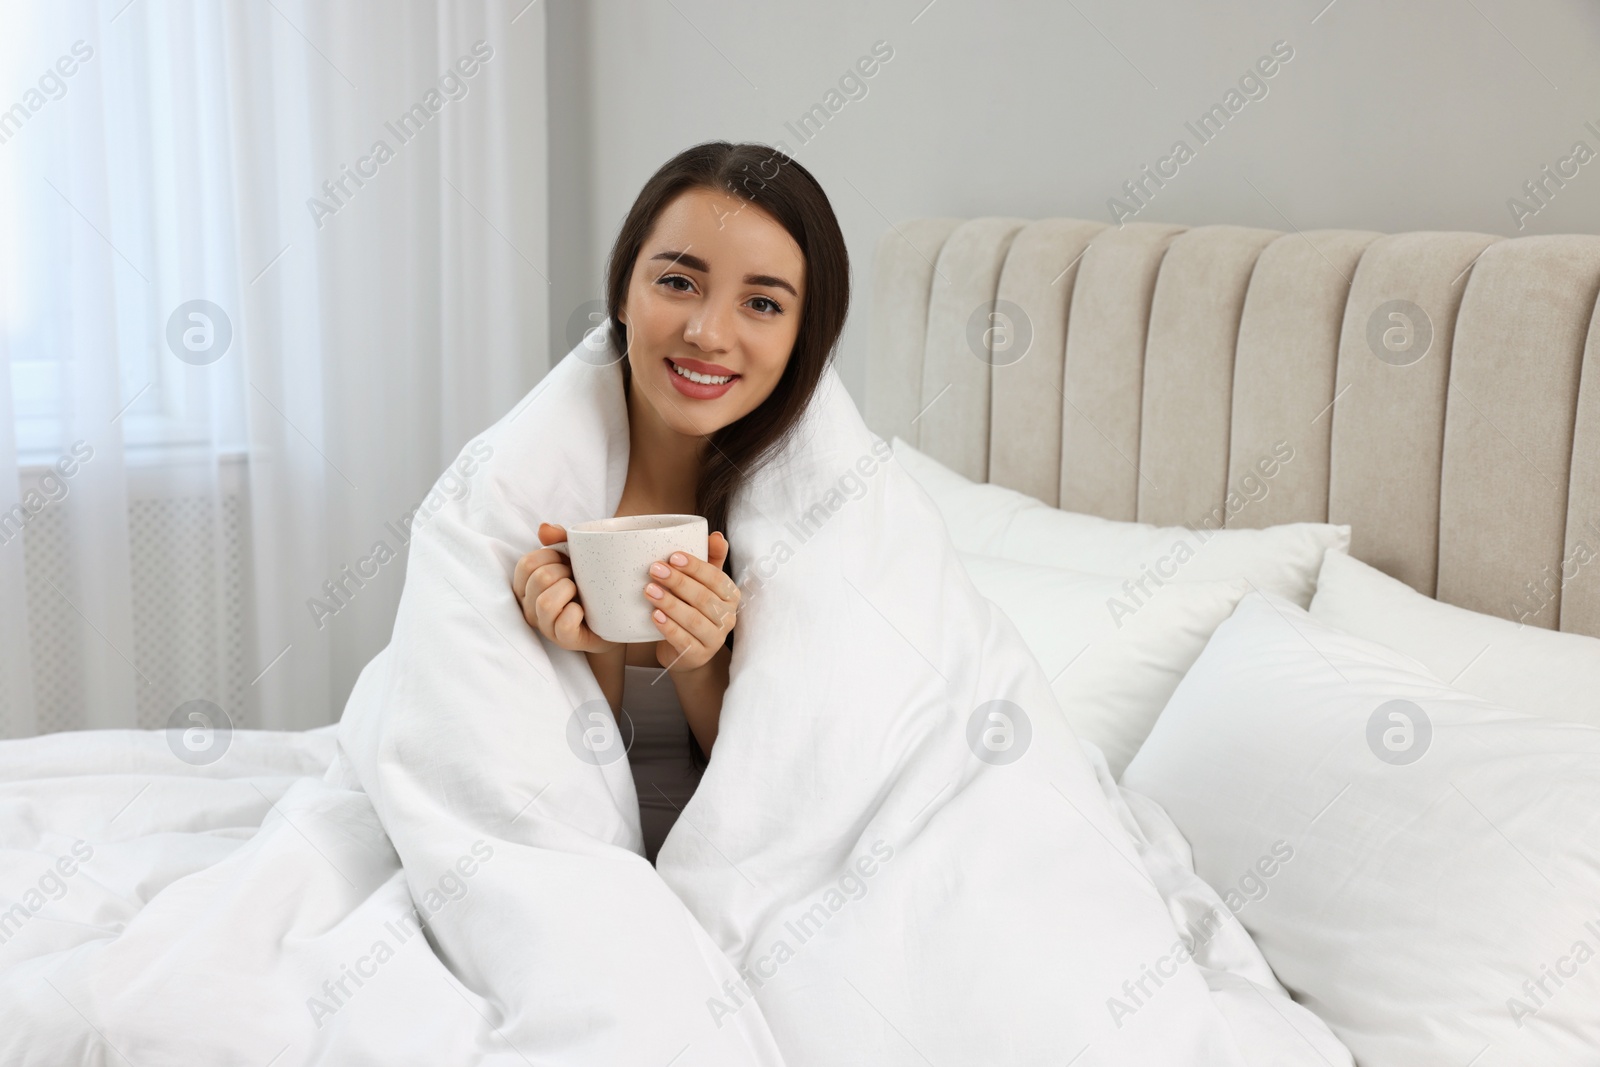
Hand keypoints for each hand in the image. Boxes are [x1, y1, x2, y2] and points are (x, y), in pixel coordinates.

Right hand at [511, 522, 619, 654]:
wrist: (615, 614)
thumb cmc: (588, 583)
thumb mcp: (576, 556)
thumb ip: (559, 538)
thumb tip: (544, 528)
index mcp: (527, 584)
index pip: (527, 563)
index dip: (551, 555)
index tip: (567, 561)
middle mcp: (529, 606)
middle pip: (539, 579)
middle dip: (564, 572)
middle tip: (577, 578)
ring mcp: (545, 626)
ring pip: (546, 602)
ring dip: (569, 590)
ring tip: (580, 593)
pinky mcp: (563, 640)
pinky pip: (564, 623)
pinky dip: (577, 612)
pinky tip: (585, 611)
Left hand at [646, 531, 739, 673]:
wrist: (686, 651)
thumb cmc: (694, 610)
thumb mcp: (703, 585)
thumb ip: (711, 560)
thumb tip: (716, 535)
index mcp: (731, 596)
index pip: (716, 578)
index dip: (695, 567)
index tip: (673, 556)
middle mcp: (727, 618)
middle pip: (703, 598)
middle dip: (678, 582)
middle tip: (654, 569)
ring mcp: (715, 639)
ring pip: (693, 619)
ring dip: (670, 603)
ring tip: (649, 590)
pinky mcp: (699, 656)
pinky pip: (684, 641)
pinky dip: (669, 628)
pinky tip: (654, 616)